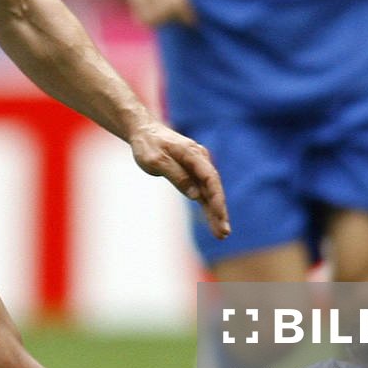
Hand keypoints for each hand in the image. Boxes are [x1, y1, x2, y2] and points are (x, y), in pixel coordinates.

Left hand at [128, 120, 228, 238]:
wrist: (143, 132)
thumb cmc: (148, 145)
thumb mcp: (157, 161)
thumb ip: (177, 176)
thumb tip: (196, 196)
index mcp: (193, 154)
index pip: (211, 179)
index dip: (217, 200)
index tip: (220, 217)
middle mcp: (200, 160)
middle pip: (214, 188)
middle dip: (219, 212)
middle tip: (223, 234)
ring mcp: (197, 166)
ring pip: (209, 192)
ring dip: (215, 213)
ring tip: (221, 234)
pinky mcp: (192, 173)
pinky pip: (202, 191)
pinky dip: (207, 206)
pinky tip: (213, 221)